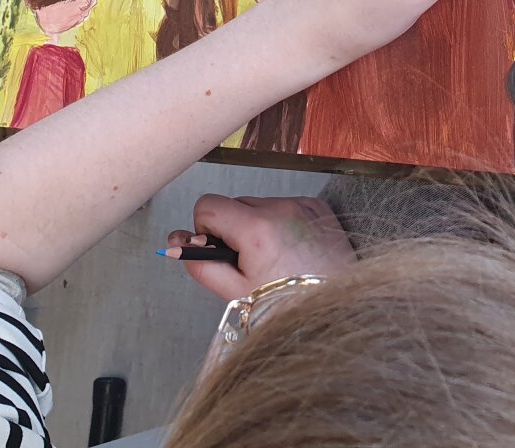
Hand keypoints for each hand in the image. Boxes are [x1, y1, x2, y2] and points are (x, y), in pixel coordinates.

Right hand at [165, 194, 355, 302]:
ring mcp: (303, 204)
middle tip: (250, 263)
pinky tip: (292, 250)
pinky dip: (281, 224)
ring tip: (274, 259)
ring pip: (260, 205)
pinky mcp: (318, 206)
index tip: (221, 251)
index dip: (206, 230)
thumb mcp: (236, 293)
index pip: (208, 205)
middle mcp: (282, 208)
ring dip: (258, 226)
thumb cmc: (287, 305)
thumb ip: (201, 265)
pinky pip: (285, 206)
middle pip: (235, 204)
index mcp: (258, 228)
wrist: (337, 310)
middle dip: (233, 230)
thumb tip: (176, 244)